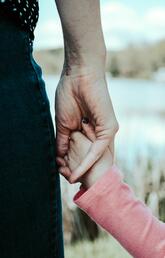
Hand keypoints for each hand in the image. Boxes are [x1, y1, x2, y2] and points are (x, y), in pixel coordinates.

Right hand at [55, 65, 118, 182]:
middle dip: (76, 169)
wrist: (78, 75)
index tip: (60, 172)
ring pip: (95, 157)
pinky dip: (86, 162)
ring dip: (81, 169)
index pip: (82, 152)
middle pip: (89, 158)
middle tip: (64, 180)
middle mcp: (99, 133)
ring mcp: (106, 131)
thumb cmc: (69, 95)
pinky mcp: (110, 129)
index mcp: (89, 131)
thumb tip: (58, 157)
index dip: (71, 163)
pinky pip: (97, 150)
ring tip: (68, 180)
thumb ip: (62, 141)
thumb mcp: (63, 124)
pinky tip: (75, 173)